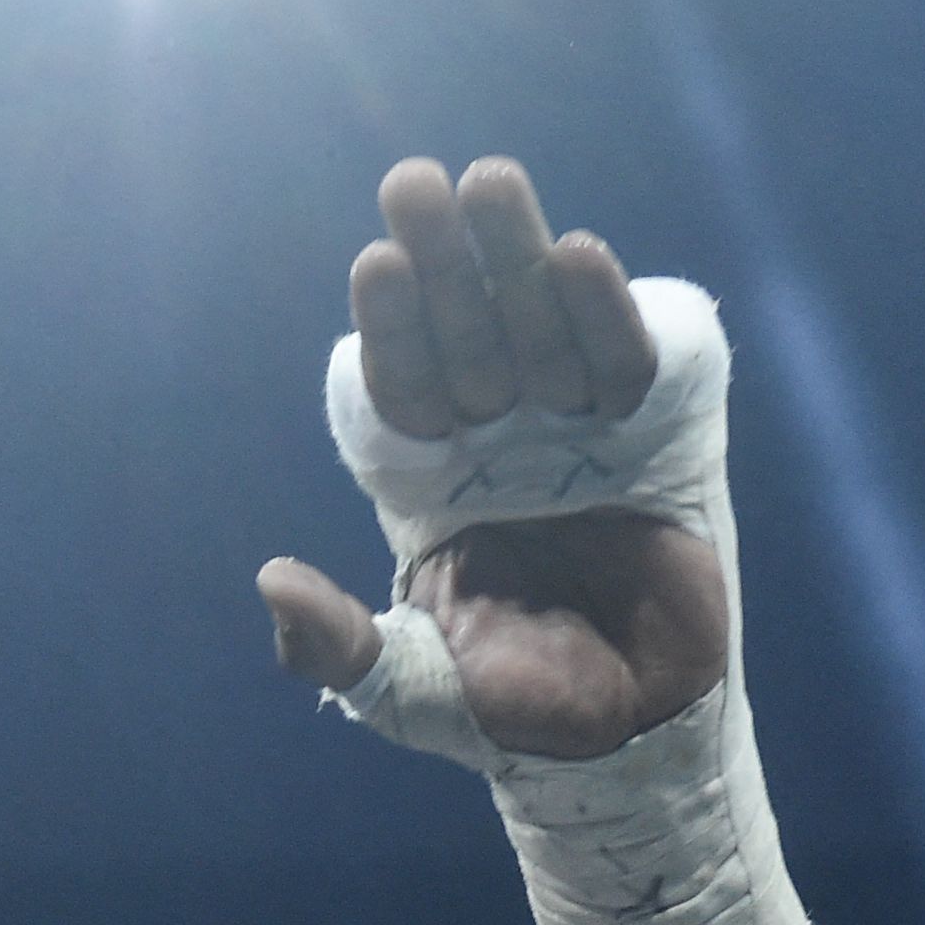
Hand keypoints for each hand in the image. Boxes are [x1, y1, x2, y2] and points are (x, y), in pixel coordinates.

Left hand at [258, 158, 725, 760]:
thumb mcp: (407, 689)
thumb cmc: (509, 711)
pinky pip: (624, 362)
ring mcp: (575, 433)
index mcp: (429, 483)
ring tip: (493, 183)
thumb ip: (338, 646)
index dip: (391, 330)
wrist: (633, 740)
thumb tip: (269, 584)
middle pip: (466, 334)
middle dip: (443, 264)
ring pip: (539, 327)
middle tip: (413, 183)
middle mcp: (497, 443)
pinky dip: (604, 314)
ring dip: (517, 257)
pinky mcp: (655, 437)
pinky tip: (578, 255)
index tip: (374, 264)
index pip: (402, 390)